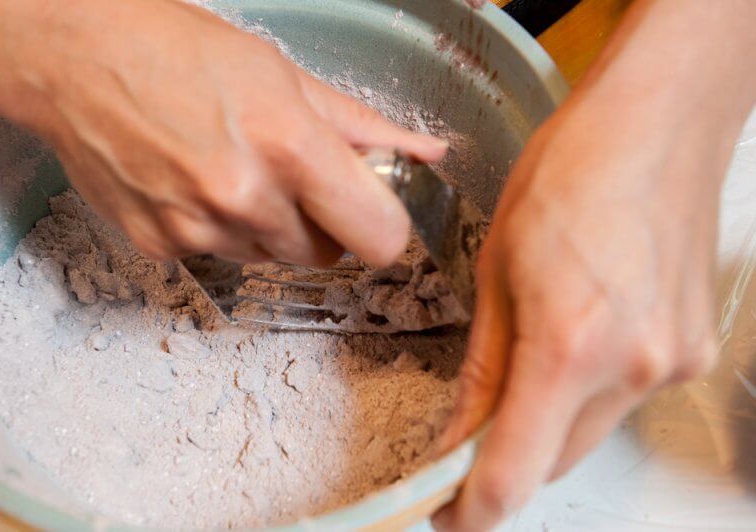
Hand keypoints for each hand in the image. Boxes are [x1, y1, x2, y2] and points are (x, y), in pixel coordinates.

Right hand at [0, 0, 445, 265]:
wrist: (76, 58)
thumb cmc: (178, 50)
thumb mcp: (284, 75)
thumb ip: (362, 127)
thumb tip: (425, 152)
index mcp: (289, 145)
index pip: (379, 237)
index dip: (382, 226)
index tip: (372, 211)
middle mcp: (244, 197)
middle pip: (326, 255)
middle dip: (321, 223)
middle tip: (291, 176)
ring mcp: (198, 229)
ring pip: (271, 257)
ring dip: (268, 226)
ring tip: (231, 168)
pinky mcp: (161, 248)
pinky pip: (220, 256)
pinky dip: (218, 230)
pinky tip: (192, 183)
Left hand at [432, 0, 755, 526]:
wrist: (654, 124)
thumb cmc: (569, 174)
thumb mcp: (496, 272)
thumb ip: (481, 371)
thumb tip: (458, 436)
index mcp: (569, 346)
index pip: (512, 476)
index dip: (468, 507)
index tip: (443, 507)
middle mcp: (634, 369)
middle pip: (553, 462)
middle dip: (504, 459)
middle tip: (468, 434)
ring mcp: (672, 363)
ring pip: (589, 432)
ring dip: (548, 422)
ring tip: (526, 364)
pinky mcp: (691, 351)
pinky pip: (623, 397)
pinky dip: (588, 390)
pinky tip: (575, 338)